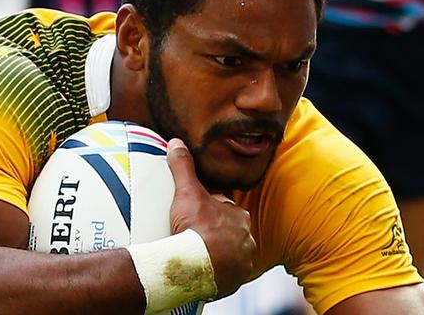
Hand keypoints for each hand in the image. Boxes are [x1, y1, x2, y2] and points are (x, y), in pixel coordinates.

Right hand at [166, 138, 255, 297]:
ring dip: (218, 254)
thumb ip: (183, 165)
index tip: (196, 217)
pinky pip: (227, 274)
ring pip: (230, 254)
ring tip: (198, 254)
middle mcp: (247, 239)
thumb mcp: (187, 191)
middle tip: (195, 236)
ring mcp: (242, 262)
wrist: (191, 265)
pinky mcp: (235, 281)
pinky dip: (217, 272)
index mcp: (239, 216)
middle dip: (216, 234)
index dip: (210, 212)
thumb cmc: (193, 227)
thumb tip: (177, 142)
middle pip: (229, 233)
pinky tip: (203, 269)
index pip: (226, 211)